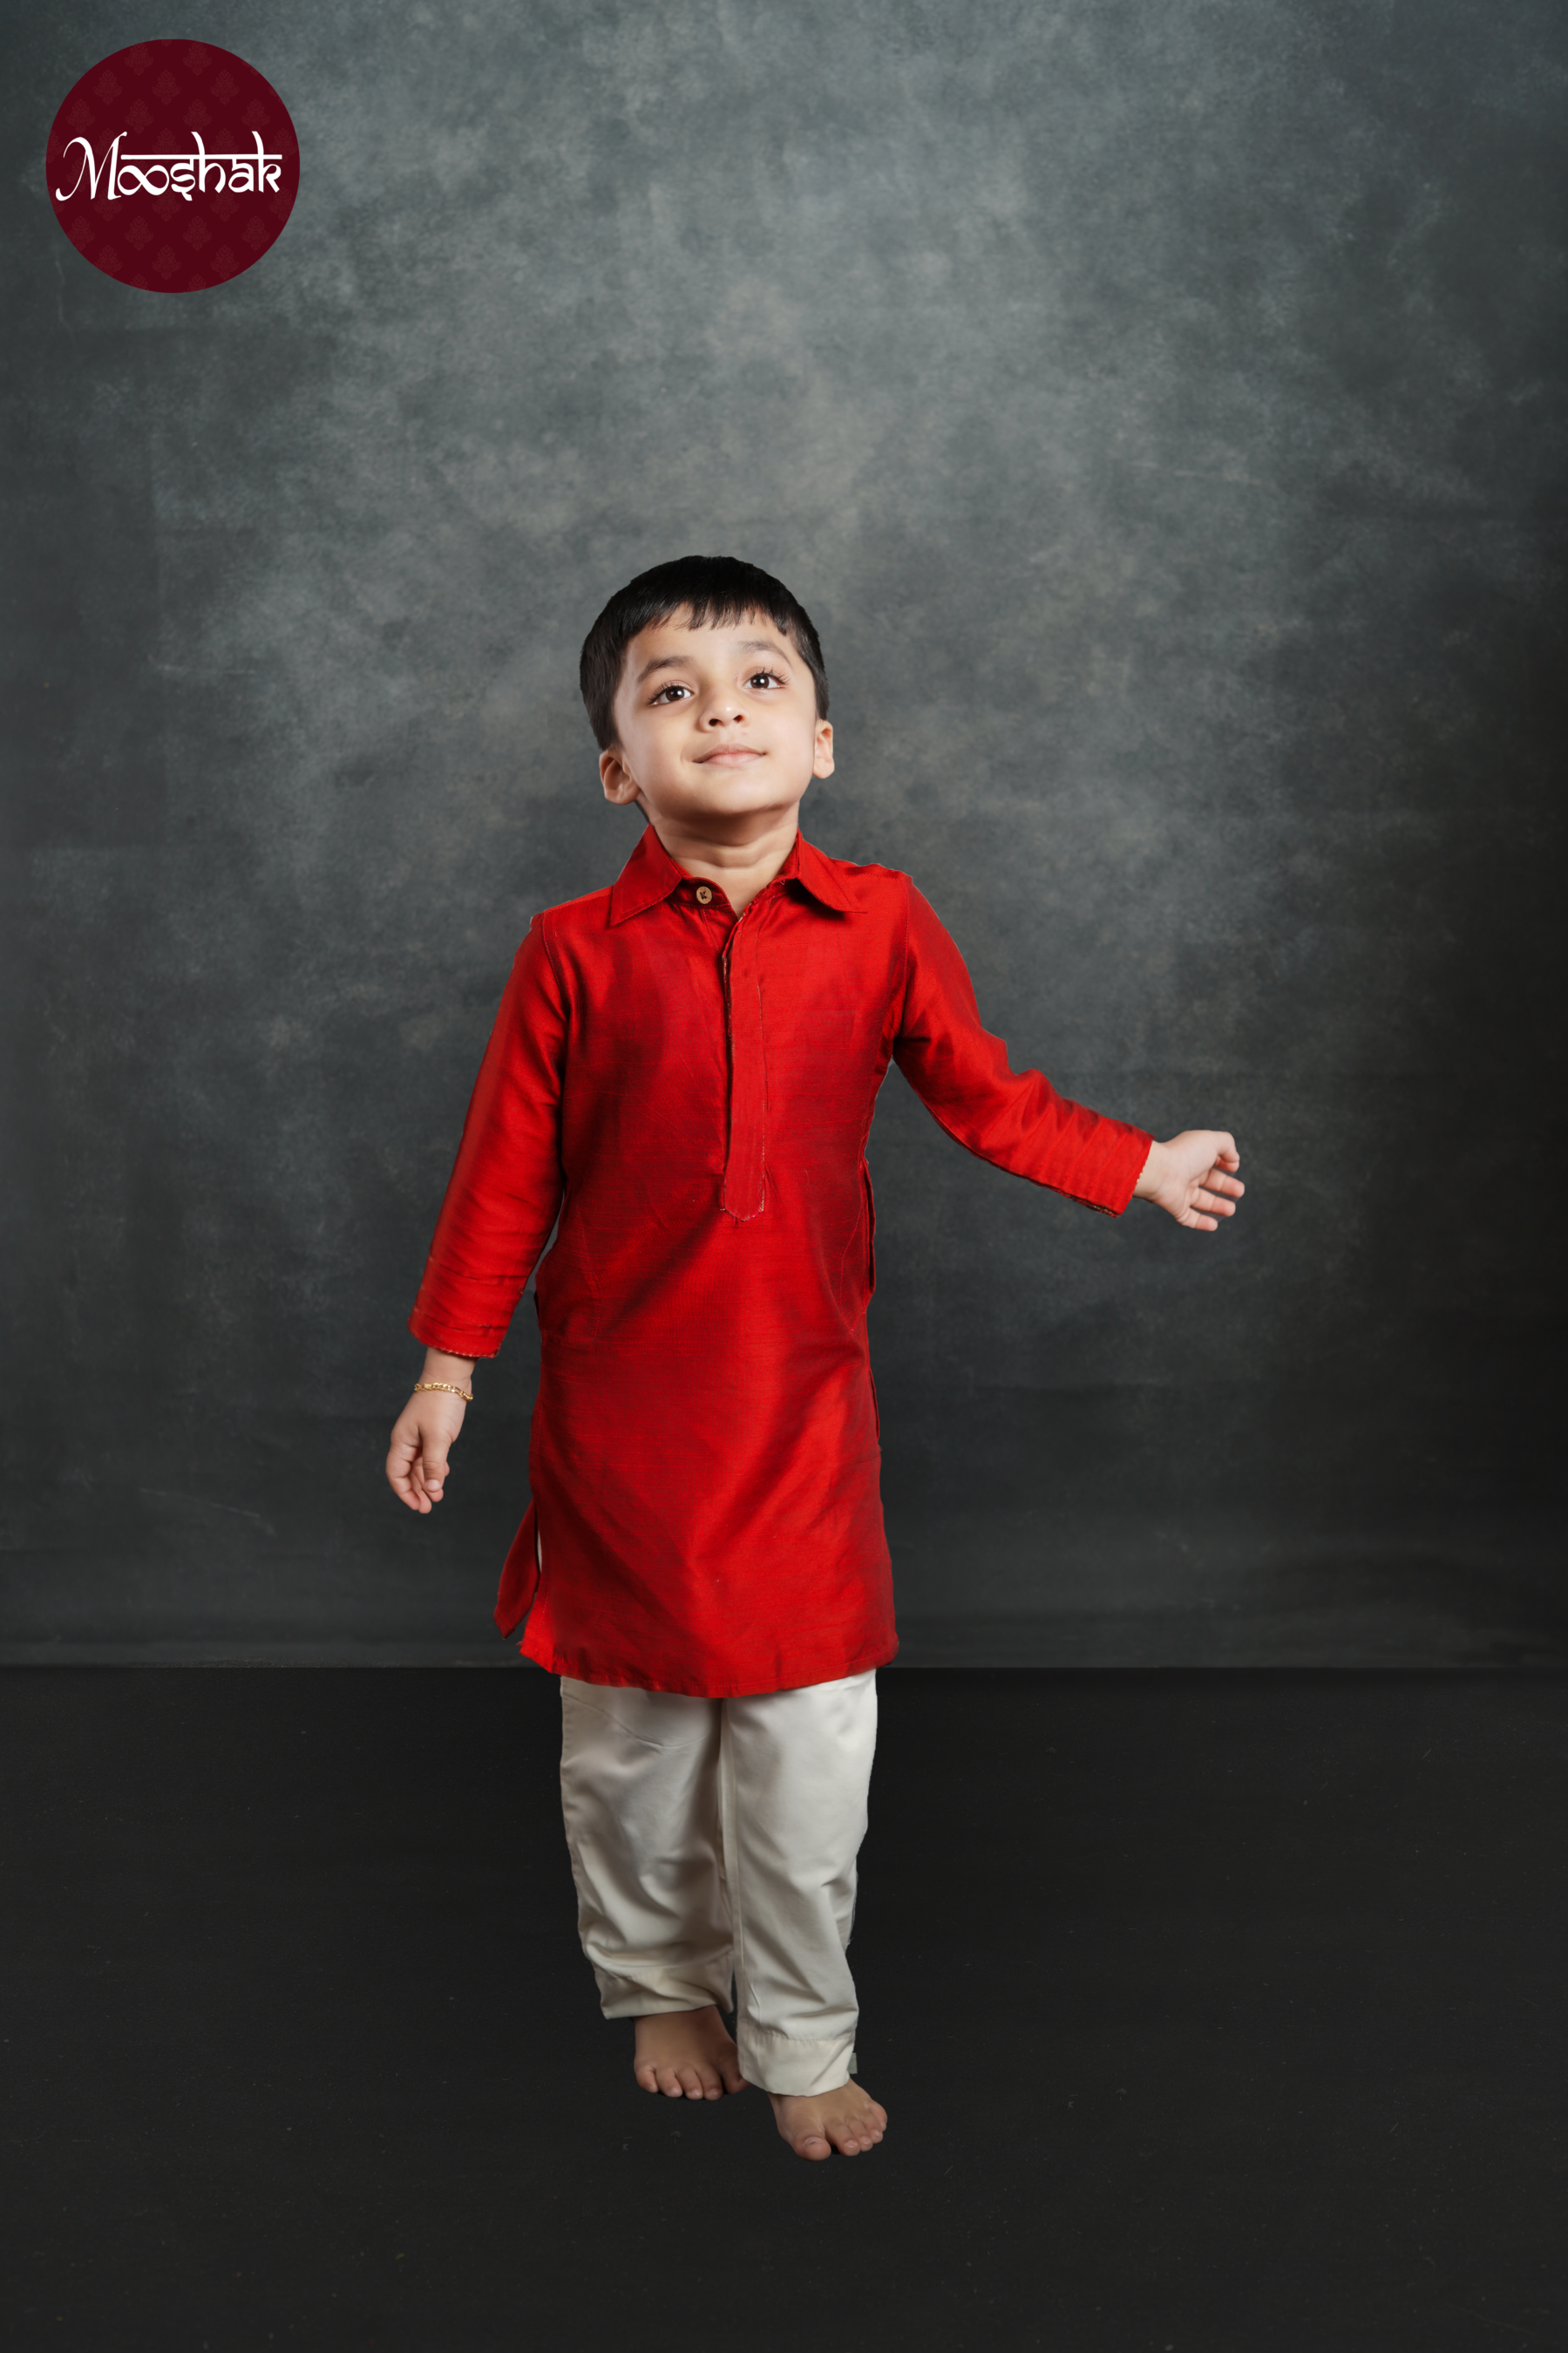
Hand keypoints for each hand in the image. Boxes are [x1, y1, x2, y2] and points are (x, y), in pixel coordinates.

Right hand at [386, 1377, 469, 1512]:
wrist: (450, 1377)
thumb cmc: (440, 1403)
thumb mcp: (438, 1438)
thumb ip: (433, 1465)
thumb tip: (431, 1490)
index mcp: (401, 1441)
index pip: (395, 1474)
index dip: (404, 1493)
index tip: (418, 1506)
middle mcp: (407, 1441)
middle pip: (406, 1473)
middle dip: (416, 1491)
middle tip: (428, 1508)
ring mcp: (419, 1436)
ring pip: (419, 1466)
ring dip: (427, 1482)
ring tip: (437, 1497)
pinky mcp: (432, 1432)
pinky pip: (429, 1456)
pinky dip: (435, 1468)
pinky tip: (443, 1475)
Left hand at [1134, 1131, 1243, 1231]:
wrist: (1160, 1172)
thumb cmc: (1185, 1155)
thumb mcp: (1212, 1141)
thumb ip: (1227, 1144)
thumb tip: (1235, 1159)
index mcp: (1194, 1157)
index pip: (1212, 1162)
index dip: (1225, 1165)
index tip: (1234, 1168)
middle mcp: (1187, 1174)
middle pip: (1210, 1182)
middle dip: (1226, 1187)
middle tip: (1239, 1191)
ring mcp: (1180, 1191)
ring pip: (1201, 1201)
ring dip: (1218, 1206)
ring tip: (1231, 1210)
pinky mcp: (1175, 1207)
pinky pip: (1189, 1218)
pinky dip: (1201, 1223)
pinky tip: (1214, 1225)